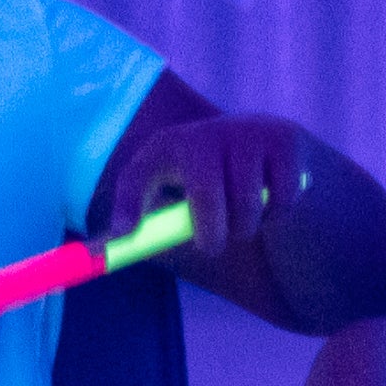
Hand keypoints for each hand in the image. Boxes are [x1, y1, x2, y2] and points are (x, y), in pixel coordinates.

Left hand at [125, 111, 331, 279]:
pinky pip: (283, 200)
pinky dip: (278, 215)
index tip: (125, 237)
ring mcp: (247, 132)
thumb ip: (138, 223)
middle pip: (205, 195)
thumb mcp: (167, 193)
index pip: (137, 173)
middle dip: (210, 234)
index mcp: (167, 145)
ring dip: (247, 228)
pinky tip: (271, 201)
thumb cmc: (202, 181)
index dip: (127, 205)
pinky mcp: (285, 138)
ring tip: (243, 219)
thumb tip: (100, 253)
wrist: (258, 142)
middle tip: (212, 248)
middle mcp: (204, 132)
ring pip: (249, 206)